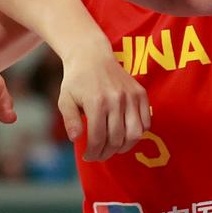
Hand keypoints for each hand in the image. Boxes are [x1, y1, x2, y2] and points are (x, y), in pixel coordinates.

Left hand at [57, 44, 150, 160]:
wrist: (92, 56)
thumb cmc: (76, 80)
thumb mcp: (65, 99)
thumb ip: (70, 120)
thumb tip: (75, 139)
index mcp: (96, 102)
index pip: (98, 138)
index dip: (93, 152)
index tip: (88, 156)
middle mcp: (116, 100)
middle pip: (116, 139)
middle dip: (106, 153)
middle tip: (98, 155)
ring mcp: (130, 96)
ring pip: (135, 134)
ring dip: (124, 147)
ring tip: (113, 148)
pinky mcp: (141, 93)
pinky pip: (146, 122)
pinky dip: (138, 133)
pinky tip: (125, 135)